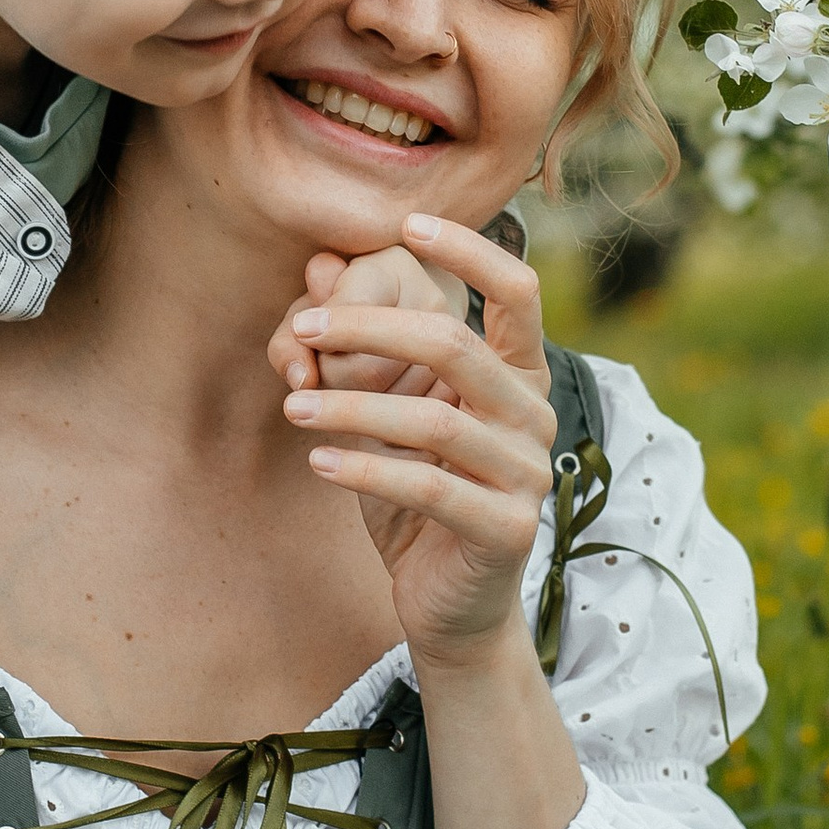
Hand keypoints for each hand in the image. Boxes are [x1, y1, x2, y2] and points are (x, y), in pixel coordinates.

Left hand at [278, 216, 556, 675]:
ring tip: (295, 406)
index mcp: (519, 378)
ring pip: (434, 419)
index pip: (519, 292)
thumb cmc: (419, 497)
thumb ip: (367, 351)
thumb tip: (320, 265)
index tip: (406, 222)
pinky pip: (428, 487)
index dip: (469, 251)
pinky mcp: (505, 530)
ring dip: (352, 406)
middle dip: (369, 327)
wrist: (450, 607)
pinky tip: (317, 462)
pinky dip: (365, 470)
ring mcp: (527, 475)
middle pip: (455, 344)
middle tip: (302, 327)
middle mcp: (534, 417)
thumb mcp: (392, 416)